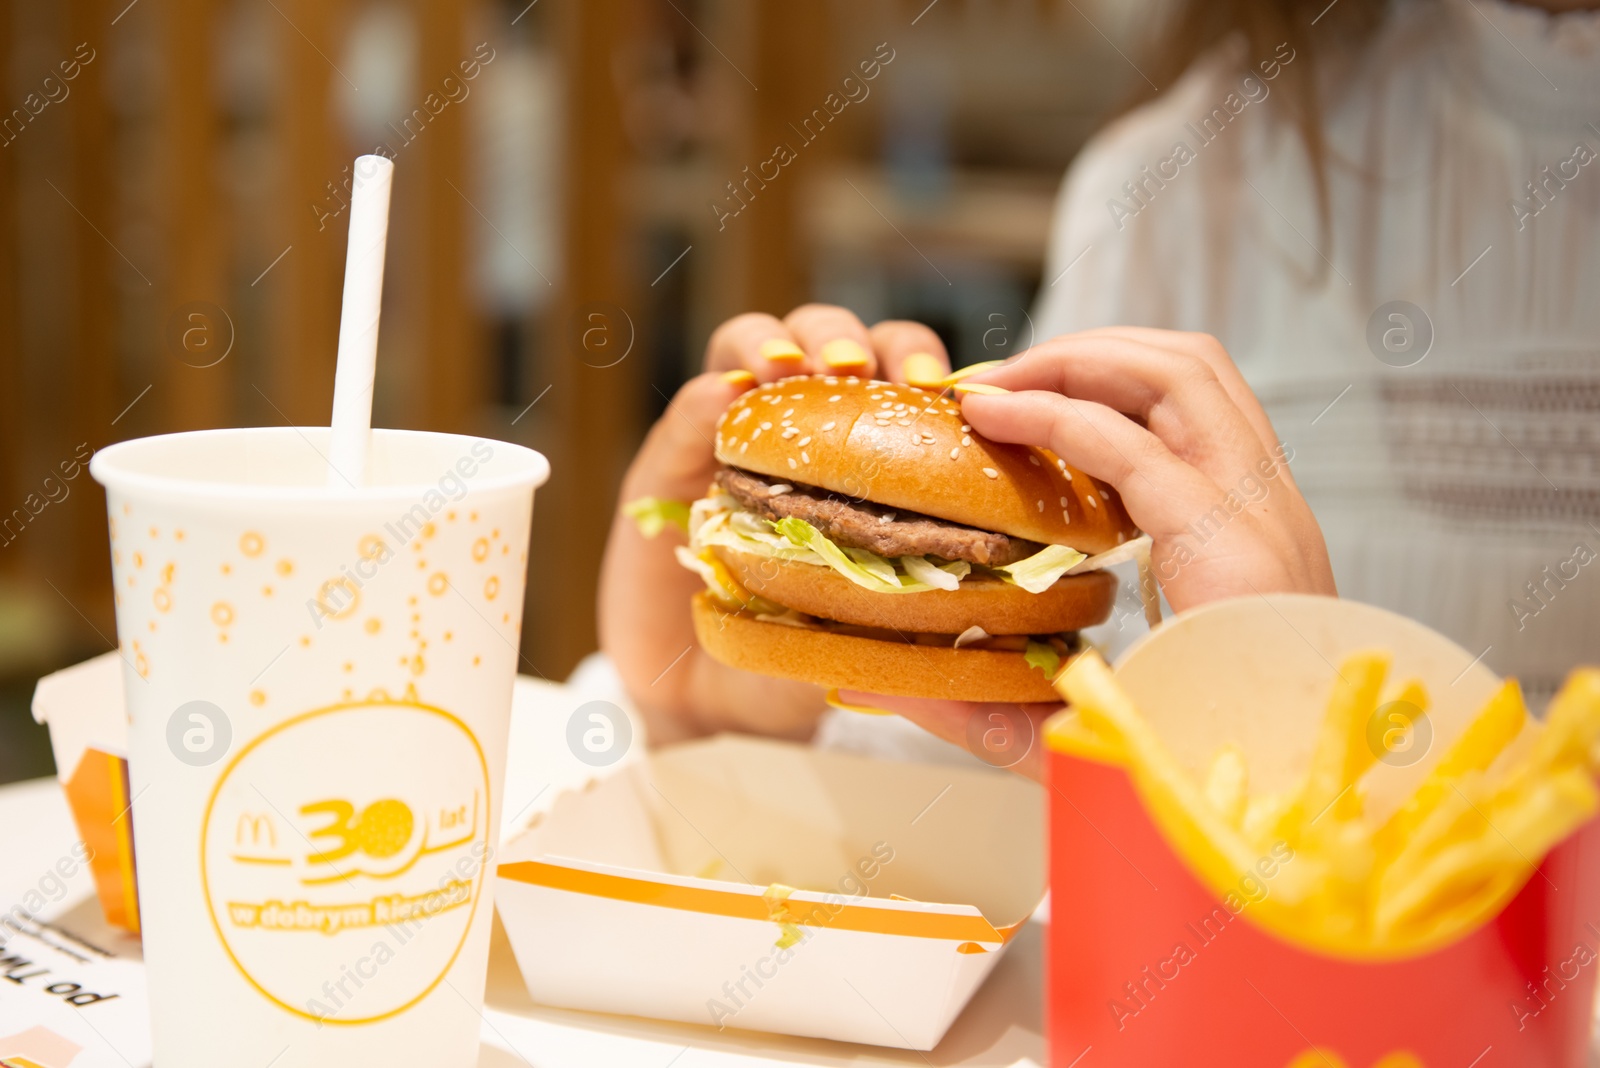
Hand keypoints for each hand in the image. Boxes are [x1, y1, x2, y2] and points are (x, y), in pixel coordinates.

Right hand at [598, 305, 951, 744]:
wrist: (701, 696)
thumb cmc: (800, 656)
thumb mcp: (859, 635)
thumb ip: (901, 605)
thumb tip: (973, 590)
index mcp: (860, 455)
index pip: (899, 377)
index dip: (921, 368)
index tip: (937, 390)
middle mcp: (797, 430)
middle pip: (832, 342)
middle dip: (850, 342)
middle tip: (856, 372)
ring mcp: (730, 435)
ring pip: (754, 343)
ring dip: (778, 344)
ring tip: (789, 370)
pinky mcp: (670, 456)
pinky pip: (691, 404)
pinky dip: (711, 392)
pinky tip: (727, 399)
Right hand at [843, 326, 1334, 780]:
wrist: (1327, 799)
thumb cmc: (1228, 782)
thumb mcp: (1100, 762)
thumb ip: (995, 725)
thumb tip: (891, 691)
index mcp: (1231, 573)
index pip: (1131, 444)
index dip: (1042, 414)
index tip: (975, 413)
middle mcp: (1272, 522)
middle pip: (1181, 374)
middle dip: (1077, 359)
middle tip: (996, 386)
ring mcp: (1284, 512)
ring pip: (1207, 377)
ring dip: (1115, 365)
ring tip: (1035, 389)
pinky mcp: (1278, 518)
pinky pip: (1215, 415)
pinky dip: (1145, 399)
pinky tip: (1086, 436)